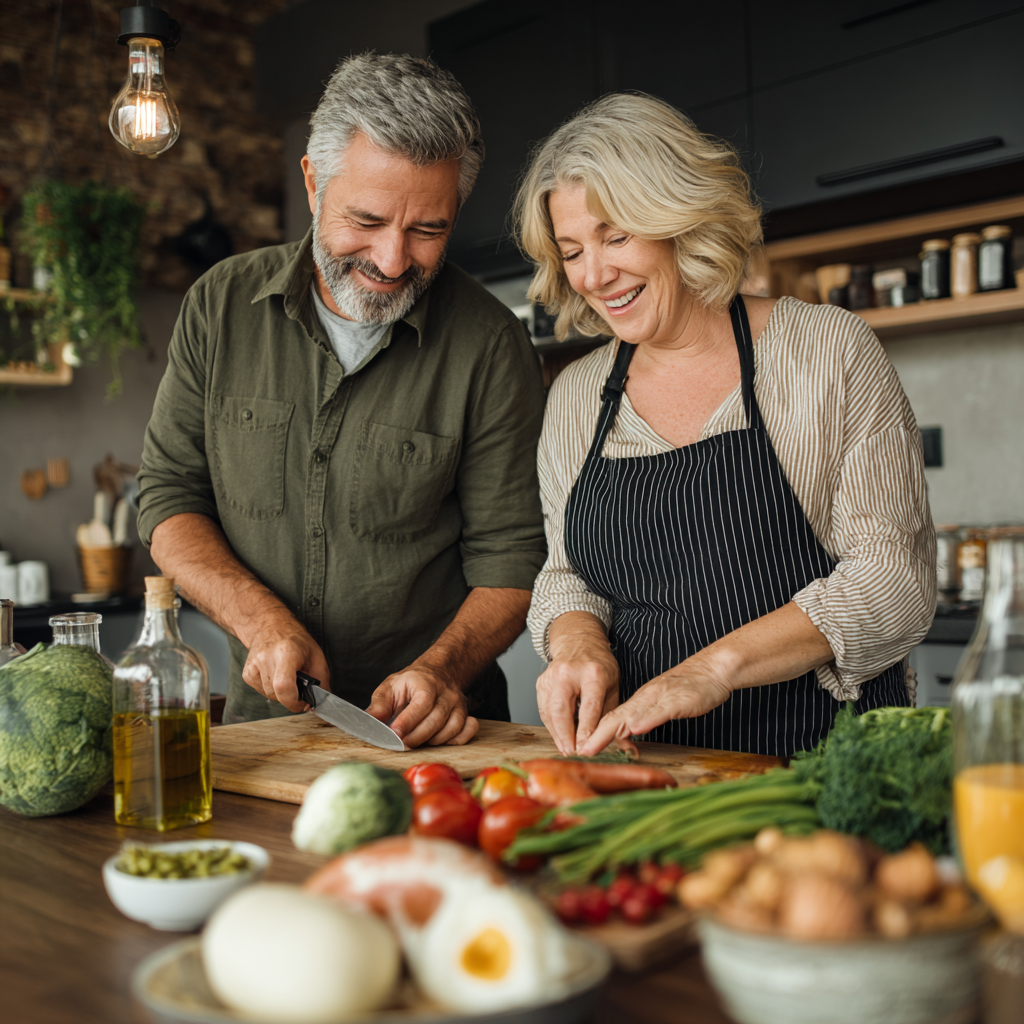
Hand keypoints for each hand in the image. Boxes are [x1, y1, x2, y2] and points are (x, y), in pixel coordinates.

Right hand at [241, 615, 329, 711]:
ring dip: (281, 693)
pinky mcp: (247, 672)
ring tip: (287, 676)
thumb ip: (321, 680)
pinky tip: (275, 675)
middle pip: (276, 694)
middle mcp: (266, 658)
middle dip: (290, 697)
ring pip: (269, 695)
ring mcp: (254, 665)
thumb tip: (320, 702)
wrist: (271, 626)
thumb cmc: (295, 640)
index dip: (294, 701)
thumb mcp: (316, 656)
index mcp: (286, 652)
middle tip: (298, 686)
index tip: (303, 703)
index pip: (283, 686)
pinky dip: (271, 689)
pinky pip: (261, 691)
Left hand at [366, 667, 478, 747]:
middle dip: (418, 736)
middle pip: (436, 719)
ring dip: (434, 741)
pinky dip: (457, 740)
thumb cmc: (411, 684)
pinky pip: (467, 731)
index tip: (395, 734)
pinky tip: (442, 741)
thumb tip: (369, 722)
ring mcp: (458, 704)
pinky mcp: (465, 715)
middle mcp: (446, 693)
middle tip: (402, 744)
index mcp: (426, 683)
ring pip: (452, 728)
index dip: (408, 721)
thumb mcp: (390, 687)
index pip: (421, 703)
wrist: (437, 673)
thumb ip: (379, 705)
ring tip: (417, 741)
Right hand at [536, 648, 620, 755]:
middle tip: (572, 754)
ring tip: (567, 750)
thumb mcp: (613, 686)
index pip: (589, 707)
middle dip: (566, 737)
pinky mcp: (541, 683)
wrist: (578, 642)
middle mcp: (568, 673)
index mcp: (593, 673)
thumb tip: (619, 745)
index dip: (586, 731)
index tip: (586, 749)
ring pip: (549, 712)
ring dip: (557, 735)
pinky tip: (559, 736)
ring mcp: (551, 677)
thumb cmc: (599, 666)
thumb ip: (612, 715)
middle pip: (562, 710)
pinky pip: (543, 709)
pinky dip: (551, 726)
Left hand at [577, 654, 733, 755]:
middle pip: (615, 718)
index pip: (612, 718)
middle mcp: (646, 698)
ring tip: (593, 745)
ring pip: (631, 714)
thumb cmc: (691, 687)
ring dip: (610, 731)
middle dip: (595, 736)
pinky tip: (635, 729)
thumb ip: (647, 716)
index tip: (581, 749)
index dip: (595, 734)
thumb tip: (630, 731)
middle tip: (579, 752)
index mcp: (641, 700)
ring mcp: (661, 698)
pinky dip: (646, 720)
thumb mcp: (664, 704)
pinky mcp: (678, 700)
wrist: (714, 669)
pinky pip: (660, 710)